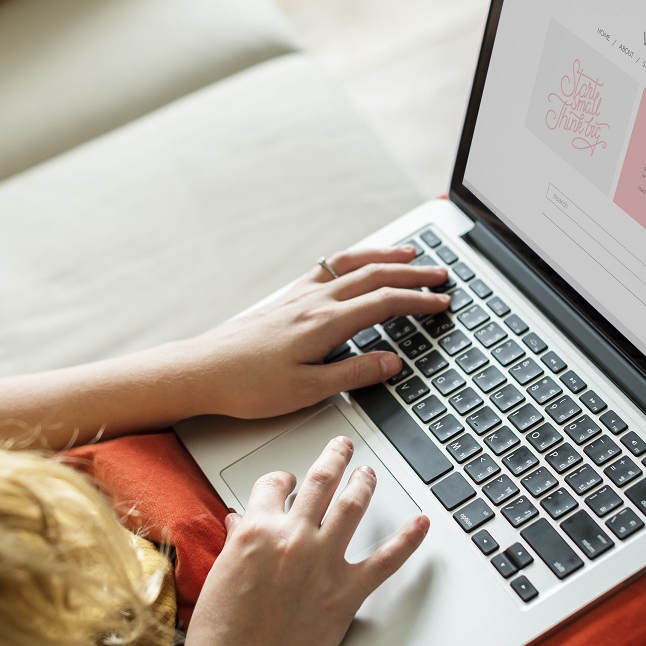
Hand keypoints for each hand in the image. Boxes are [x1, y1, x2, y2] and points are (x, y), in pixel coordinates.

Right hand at [174, 436, 429, 645]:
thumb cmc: (220, 633)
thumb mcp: (219, 574)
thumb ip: (236, 542)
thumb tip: (240, 522)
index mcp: (256, 530)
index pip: (273, 484)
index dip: (282, 479)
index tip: (289, 480)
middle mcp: (292, 538)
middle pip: (320, 482)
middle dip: (334, 458)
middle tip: (343, 448)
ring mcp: (323, 563)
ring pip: (352, 506)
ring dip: (364, 483)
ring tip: (369, 473)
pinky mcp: (345, 594)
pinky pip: (385, 560)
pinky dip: (407, 540)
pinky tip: (420, 524)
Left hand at [181, 246, 450, 419]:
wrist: (202, 371)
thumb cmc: (248, 385)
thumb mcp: (307, 391)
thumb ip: (354, 374)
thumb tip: (393, 362)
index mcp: (325, 324)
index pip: (384, 304)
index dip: (418, 302)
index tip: (443, 302)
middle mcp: (314, 302)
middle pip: (374, 276)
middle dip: (412, 274)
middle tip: (441, 274)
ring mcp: (298, 297)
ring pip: (350, 265)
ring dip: (383, 257)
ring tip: (408, 254)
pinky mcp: (285, 300)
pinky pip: (327, 269)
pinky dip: (352, 260)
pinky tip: (354, 264)